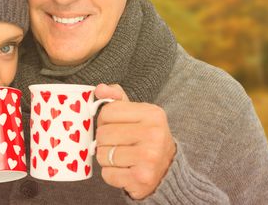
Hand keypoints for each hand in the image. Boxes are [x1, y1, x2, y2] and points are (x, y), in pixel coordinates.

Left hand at [94, 84, 175, 199]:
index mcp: (152, 114)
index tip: (115, 126)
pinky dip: (111, 174)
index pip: (107, 112)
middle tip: (118, 144)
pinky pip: (107, 174)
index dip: (104, 120)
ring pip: (102, 154)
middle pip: (103, 134)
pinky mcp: (142, 178)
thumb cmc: (147, 139)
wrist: (167, 171)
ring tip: (122, 158)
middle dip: (104, 141)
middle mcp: (154, 134)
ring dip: (106, 158)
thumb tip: (100, 89)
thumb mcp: (137, 114)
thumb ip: (117, 99)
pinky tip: (125, 171)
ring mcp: (149, 157)